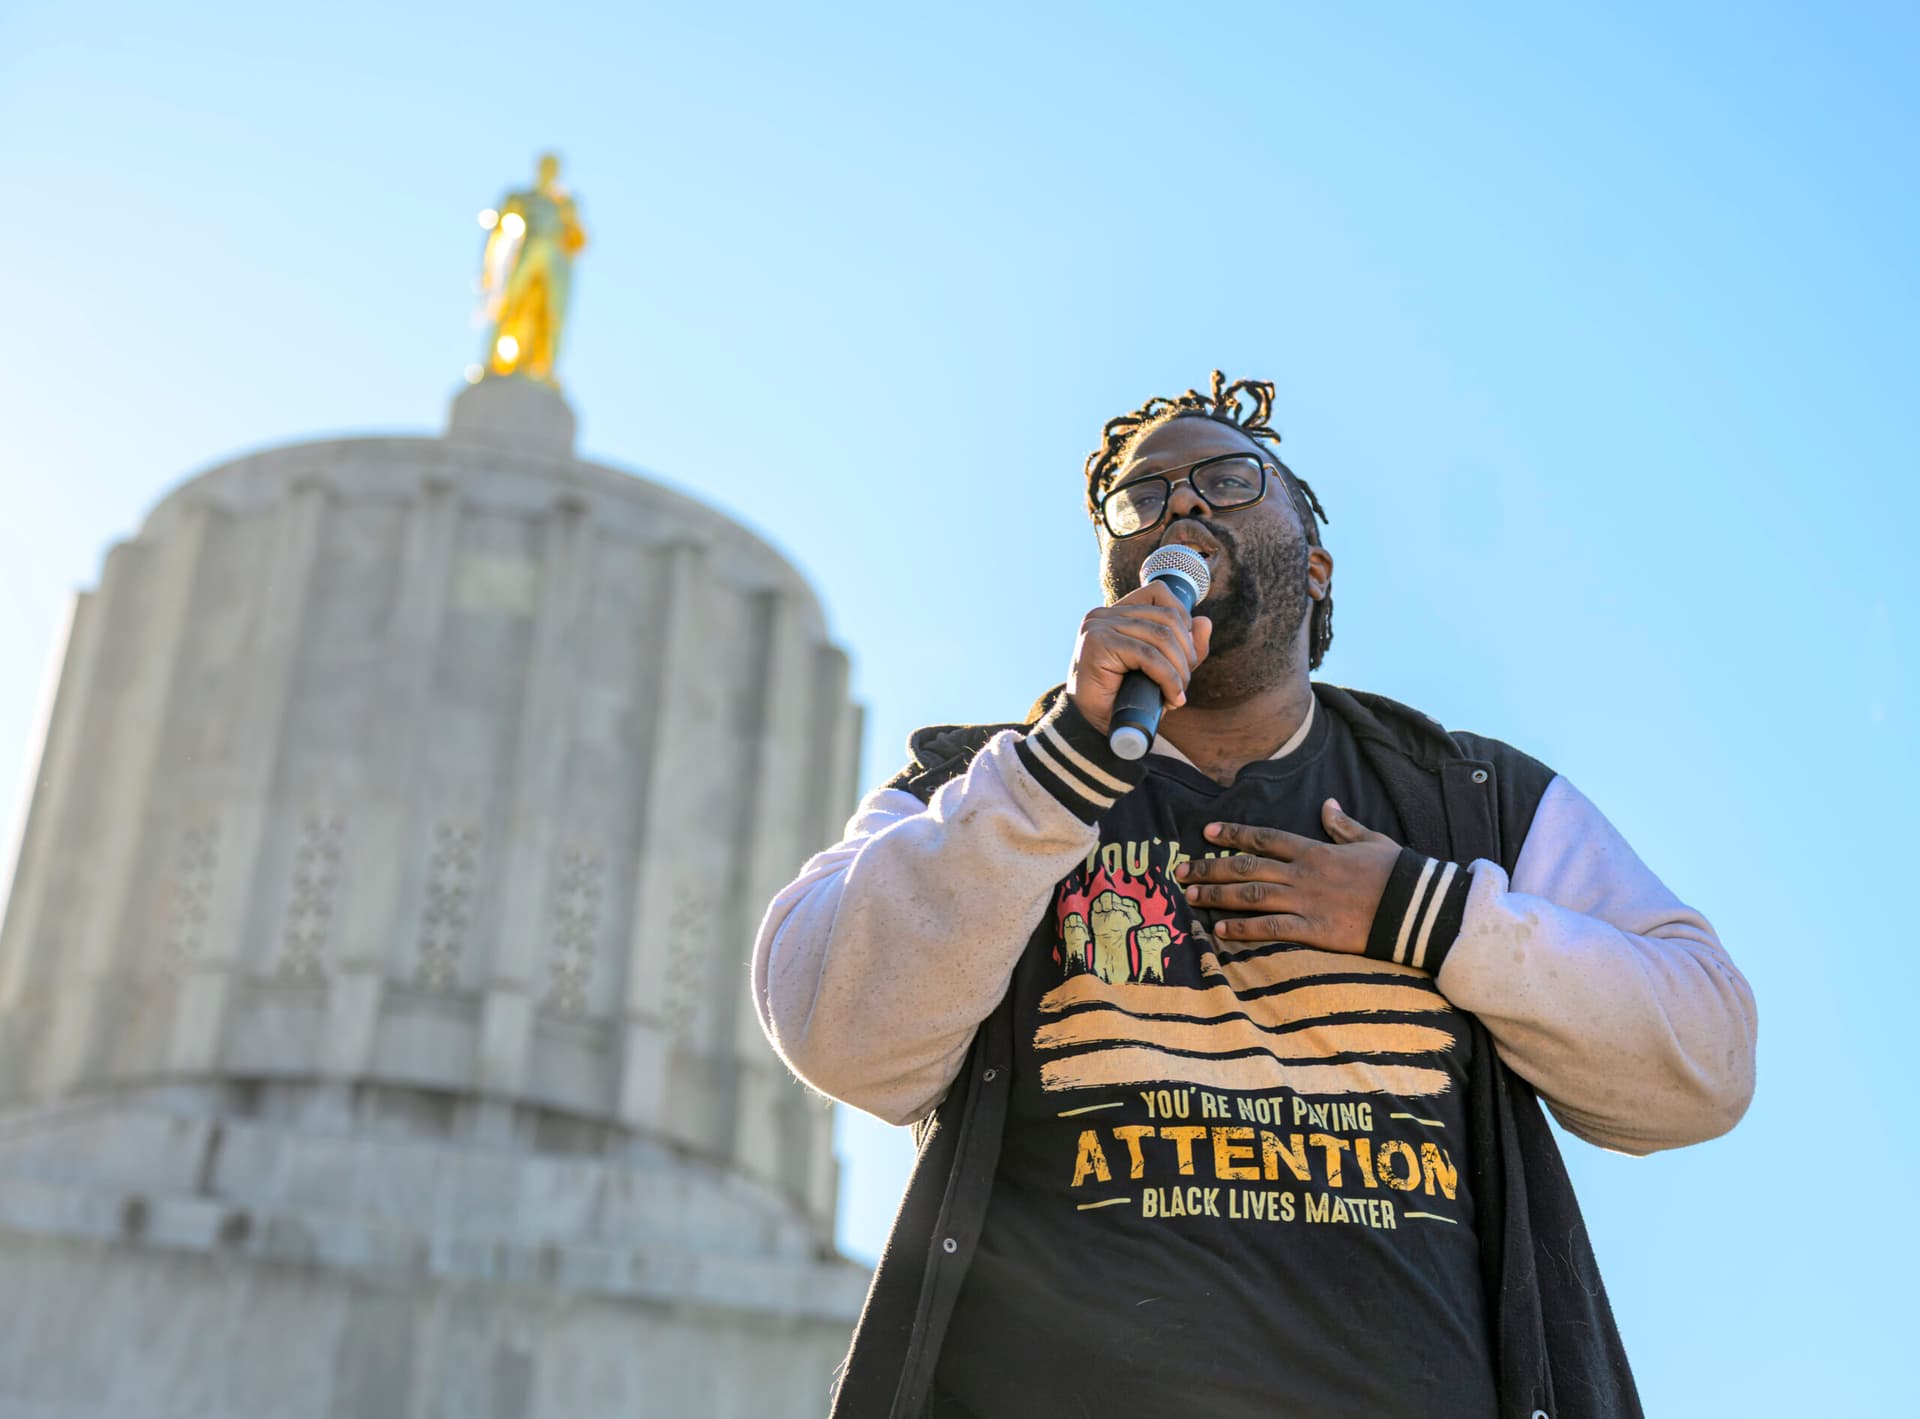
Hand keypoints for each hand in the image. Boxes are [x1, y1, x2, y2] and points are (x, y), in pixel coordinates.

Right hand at [1066, 582, 1212, 734]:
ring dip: (1179, 670)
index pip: (1158, 593)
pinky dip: (1168, 678)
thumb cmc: (1125, 698)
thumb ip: (1184, 646)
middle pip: (1166, 618)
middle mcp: (1104, 614)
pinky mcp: (1098, 643)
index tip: (1186, 654)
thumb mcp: (1163, 669)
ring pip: (1160, 636)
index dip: (1183, 619)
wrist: (1092, 728)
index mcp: (1116, 613)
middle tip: (1184, 685)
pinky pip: (1147, 655)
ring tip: (1178, 695)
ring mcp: (1098, 626)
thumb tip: (1205, 621)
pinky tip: (1172, 698)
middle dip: (1186, 653)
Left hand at [1173, 800, 1400, 953]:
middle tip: (1181, 872)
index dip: (1233, 834)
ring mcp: (1306, 903)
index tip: (1207, 833)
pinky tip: (1219, 930)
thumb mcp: (1370, 840)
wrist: (1418, 907)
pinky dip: (1242, 929)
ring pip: (1250, 896)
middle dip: (1210, 868)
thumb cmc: (1396, 872)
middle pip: (1246, 867)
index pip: (1264, 838)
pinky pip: (1270, 928)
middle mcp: (1303, 874)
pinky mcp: (1314, 931)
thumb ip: (1343, 825)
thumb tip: (1327, 804)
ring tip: (1190, 897)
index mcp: (1315, 850)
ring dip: (1216, 896)